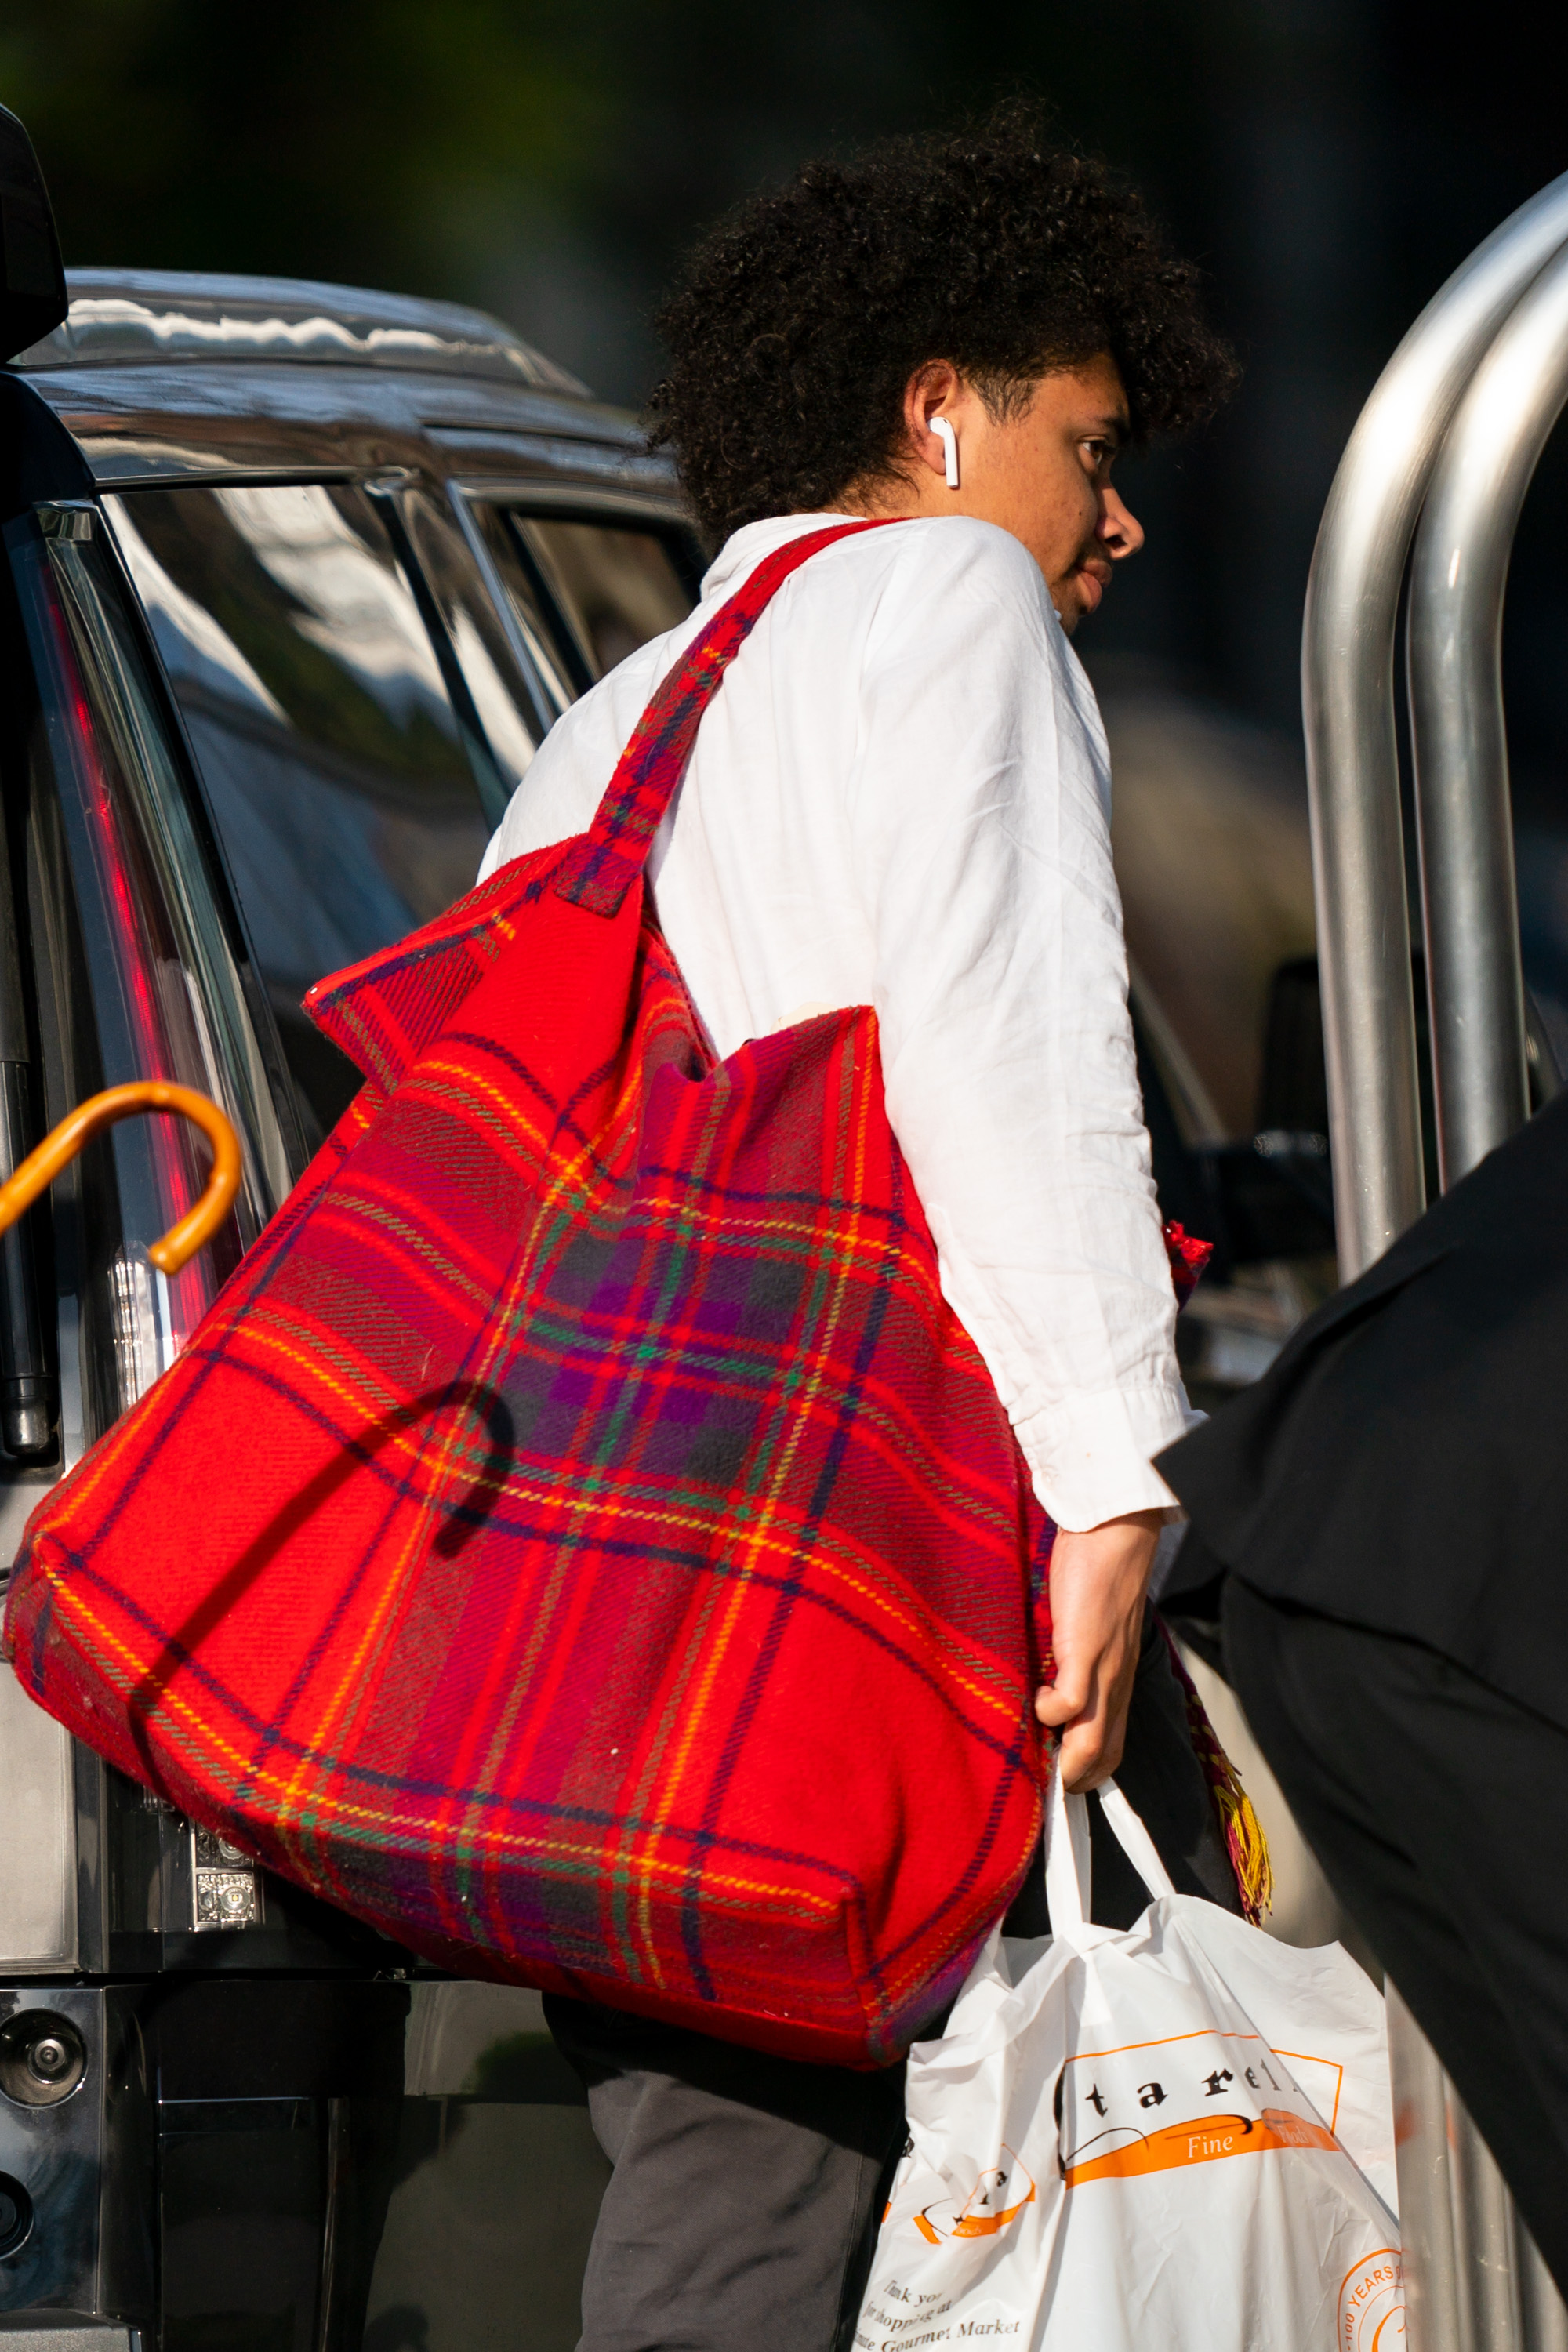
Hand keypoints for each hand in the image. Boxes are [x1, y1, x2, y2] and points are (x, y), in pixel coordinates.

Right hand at [1034, 1510, 1162, 1790]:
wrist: (1116, 1533)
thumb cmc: (1099, 1576)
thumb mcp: (1094, 1631)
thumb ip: (1079, 1660)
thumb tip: (1047, 1684)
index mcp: (1117, 1682)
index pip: (1112, 1749)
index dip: (1089, 1775)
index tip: (1061, 1785)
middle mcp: (1116, 1685)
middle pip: (1104, 1758)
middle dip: (1073, 1780)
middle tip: (1039, 1776)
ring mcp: (1103, 1670)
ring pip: (1092, 1744)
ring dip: (1064, 1759)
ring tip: (1034, 1746)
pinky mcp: (1085, 1649)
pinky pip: (1069, 1704)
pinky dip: (1049, 1712)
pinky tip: (1036, 1692)